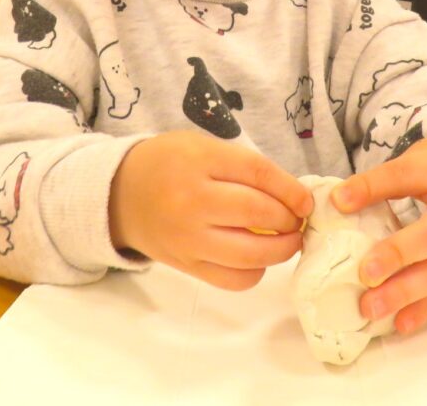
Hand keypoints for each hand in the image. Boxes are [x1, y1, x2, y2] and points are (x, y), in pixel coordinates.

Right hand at [109, 131, 312, 290]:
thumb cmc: (170, 163)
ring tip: (287, 240)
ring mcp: (188, 237)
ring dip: (281, 250)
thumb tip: (291, 196)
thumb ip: (243, 166)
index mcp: (200, 161)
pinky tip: (258, 257)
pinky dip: (255, 272)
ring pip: (250, 254)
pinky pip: (232, 280)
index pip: (258, 174)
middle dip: (289, 219)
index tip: (306, 201)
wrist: (120, 192)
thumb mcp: (203, 147)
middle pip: (258, 213)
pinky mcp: (185, 265)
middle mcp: (192, 200)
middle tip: (298, 220)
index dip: (291, 190)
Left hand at [332, 134, 426, 334]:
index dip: (374, 188)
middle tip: (364, 274)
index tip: (339, 201)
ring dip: (407, 293)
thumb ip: (385, 179)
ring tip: (370, 307)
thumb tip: (339, 199)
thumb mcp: (424, 158)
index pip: (408, 176)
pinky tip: (401, 322)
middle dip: (399, 254)